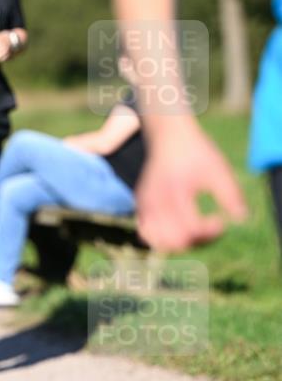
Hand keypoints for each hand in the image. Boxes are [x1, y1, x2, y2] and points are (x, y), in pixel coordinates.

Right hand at [135, 121, 246, 251]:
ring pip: (157, 242)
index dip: (210, 232)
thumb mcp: (218, 170)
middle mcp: (156, 201)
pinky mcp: (140, 205)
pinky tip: (179, 229)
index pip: (190, 229)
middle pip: (174, 241)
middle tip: (210, 229)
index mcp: (176, 191)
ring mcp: (145, 204)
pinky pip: (146, 233)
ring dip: (179, 244)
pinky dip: (163, 239)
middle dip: (196, 242)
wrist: (169, 136)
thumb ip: (231, 195)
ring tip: (194, 232)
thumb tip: (240, 219)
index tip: (221, 221)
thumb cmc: (196, 153)